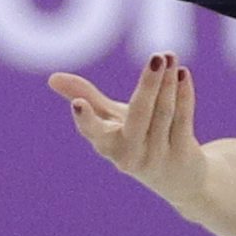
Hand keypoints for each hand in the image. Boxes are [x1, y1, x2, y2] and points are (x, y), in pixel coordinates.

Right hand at [50, 52, 210, 214]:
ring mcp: (158, 156)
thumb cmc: (136, 141)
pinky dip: (184, 95)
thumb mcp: (111, 122)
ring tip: (169, 56)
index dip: (86, 119)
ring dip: (168, 83)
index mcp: (107, 146)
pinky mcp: (183, 156)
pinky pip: (183, 120)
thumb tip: (52, 78)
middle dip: (148, 85)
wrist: (177, 179)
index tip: (77, 104)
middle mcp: (131, 155)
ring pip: (164, 113)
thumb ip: (87, 98)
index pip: (94, 132)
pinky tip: (182, 73)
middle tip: (156, 57)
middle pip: (139, 116)